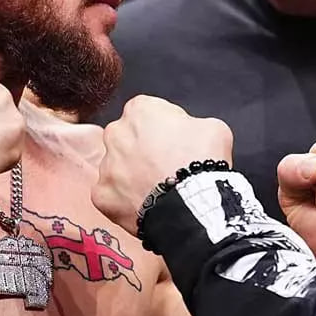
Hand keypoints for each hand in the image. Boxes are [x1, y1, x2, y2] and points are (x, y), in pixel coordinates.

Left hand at [92, 96, 232, 235]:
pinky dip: (124, 200)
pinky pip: (111, 195)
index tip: (174, 142)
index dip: (163, 128)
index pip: (146, 113)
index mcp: (140, 110)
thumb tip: (188, 134)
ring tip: (156, 190)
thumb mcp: (213, 128)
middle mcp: (116, 134)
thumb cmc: (201, 162)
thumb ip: (192, 124)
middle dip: (141, 150)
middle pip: (126, 138)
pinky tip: (145, 205)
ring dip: (131, 176)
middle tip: (164, 166)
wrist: (192, 204)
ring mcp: (106, 166)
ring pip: (116, 168)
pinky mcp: (102, 195)